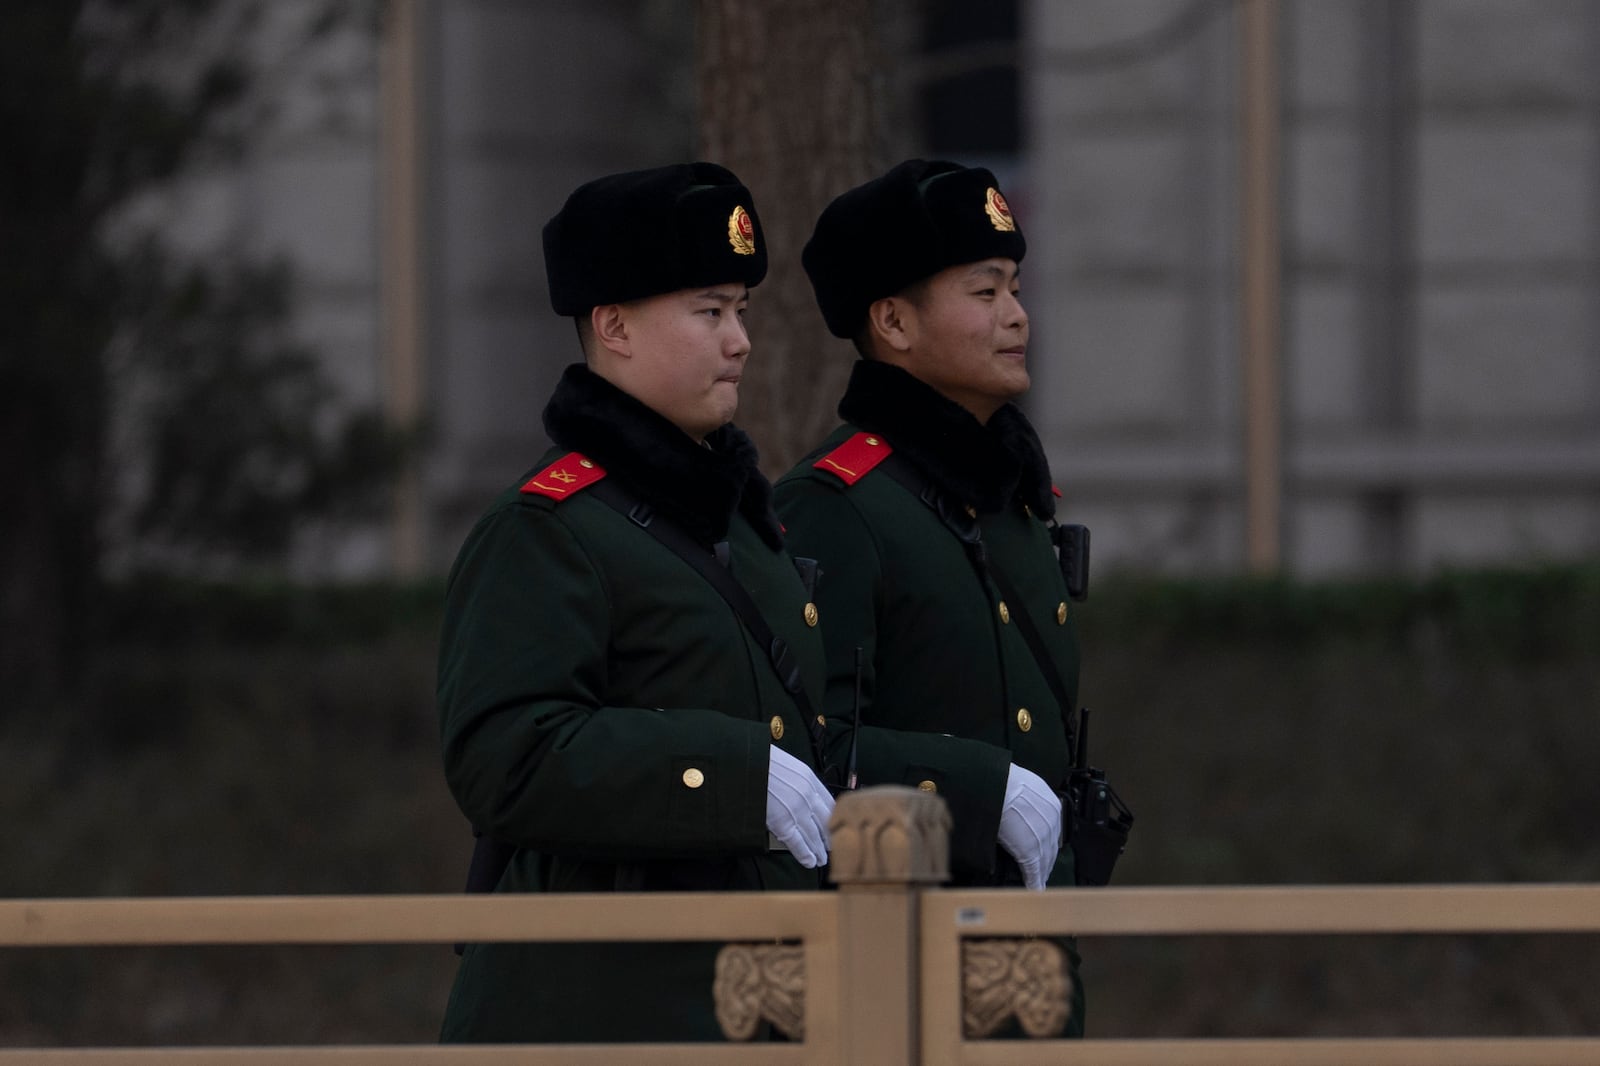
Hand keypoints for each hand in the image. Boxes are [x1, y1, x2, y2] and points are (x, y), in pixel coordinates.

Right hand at [766, 745, 834, 867]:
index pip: (829, 803)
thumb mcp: (787, 766)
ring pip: (814, 836)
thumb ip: (798, 781)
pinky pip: (798, 843)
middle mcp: (808, 797)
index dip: (834, 818)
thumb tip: (801, 795)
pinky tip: (810, 862)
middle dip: (830, 837)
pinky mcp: (782, 824)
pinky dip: (806, 855)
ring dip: (820, 850)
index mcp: (810, 780)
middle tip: (833, 847)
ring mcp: (796, 811)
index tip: (836, 826)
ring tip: (822, 858)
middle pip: (826, 822)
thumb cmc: (760, 762)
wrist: (744, 764)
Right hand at [997, 763, 1061, 889]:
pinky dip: (1034, 883)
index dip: (1048, 843)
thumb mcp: (1026, 785)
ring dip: (1041, 873)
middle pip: (1052, 849)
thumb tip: (1020, 800)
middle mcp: (1053, 825)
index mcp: (1054, 808)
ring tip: (1038, 884)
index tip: (1045, 850)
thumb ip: (1029, 798)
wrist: (1000, 786)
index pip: (1053, 832)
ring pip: (1044, 862)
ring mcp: (1043, 840)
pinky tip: (1034, 891)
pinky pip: (1034, 872)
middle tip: (1043, 871)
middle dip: (1047, 860)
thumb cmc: (1006, 781)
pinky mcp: (1030, 853)